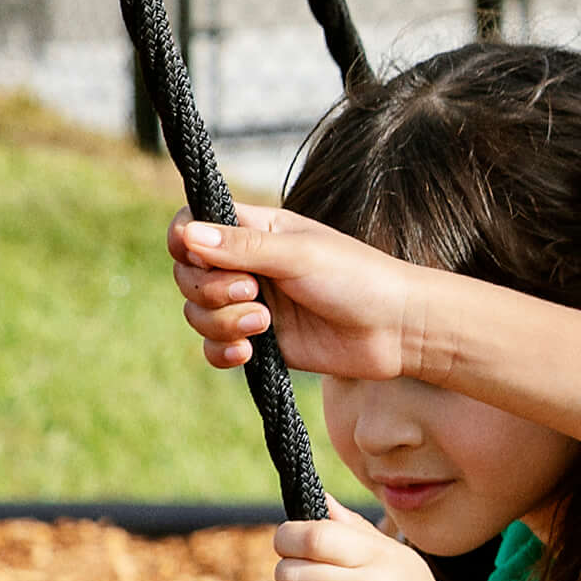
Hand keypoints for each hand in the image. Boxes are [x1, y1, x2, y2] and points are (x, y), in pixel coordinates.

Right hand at [172, 207, 429, 379]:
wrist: (397, 330)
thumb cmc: (358, 278)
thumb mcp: (298, 255)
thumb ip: (242, 247)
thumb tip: (187, 234)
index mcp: (255, 230)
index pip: (191, 226)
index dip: (183, 241)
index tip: (196, 255)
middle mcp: (247, 265)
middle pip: (188, 275)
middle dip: (209, 289)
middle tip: (254, 292)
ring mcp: (252, 304)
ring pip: (198, 314)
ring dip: (221, 322)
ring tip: (265, 325)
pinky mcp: (261, 342)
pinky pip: (216, 347)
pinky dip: (222, 351)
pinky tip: (248, 353)